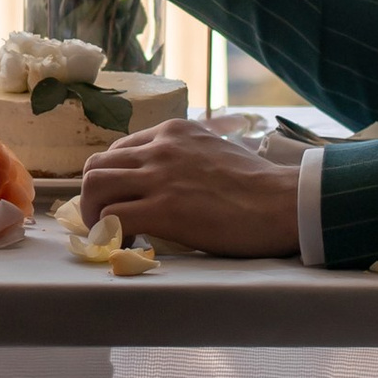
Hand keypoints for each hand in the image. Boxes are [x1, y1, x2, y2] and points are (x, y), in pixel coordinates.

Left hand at [78, 118, 301, 256]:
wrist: (284, 201)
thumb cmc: (261, 185)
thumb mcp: (215, 151)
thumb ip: (186, 159)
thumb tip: (172, 183)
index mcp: (172, 132)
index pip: (119, 150)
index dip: (113, 179)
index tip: (120, 201)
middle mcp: (160, 148)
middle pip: (95, 166)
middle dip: (93, 196)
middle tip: (105, 220)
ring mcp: (160, 177)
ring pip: (94, 188)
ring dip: (93, 215)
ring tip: (110, 234)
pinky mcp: (164, 209)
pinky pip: (113, 219)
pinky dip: (110, 235)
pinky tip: (128, 245)